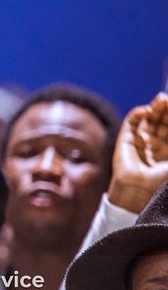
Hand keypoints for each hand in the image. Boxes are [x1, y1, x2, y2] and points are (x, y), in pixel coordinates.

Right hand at [108, 93, 167, 212]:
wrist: (140, 189)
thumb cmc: (161, 179)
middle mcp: (156, 144)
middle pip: (162, 120)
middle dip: (165, 110)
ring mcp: (141, 141)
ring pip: (148, 119)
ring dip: (154, 108)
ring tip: (160, 100)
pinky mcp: (126, 140)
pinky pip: (131, 123)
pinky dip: (137, 114)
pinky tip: (145, 110)